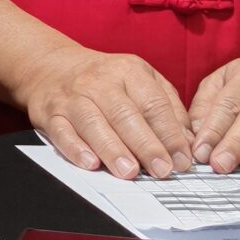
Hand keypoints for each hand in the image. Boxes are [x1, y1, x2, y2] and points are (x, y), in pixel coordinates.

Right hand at [22, 45, 192, 179]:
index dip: (170, 134)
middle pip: (125, 114)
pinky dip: (75, 148)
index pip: (153, 103)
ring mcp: (73, 97)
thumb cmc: (106, 80)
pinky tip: (90, 163)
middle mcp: (99, 81)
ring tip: (130, 172)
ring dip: (112, 149)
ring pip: (93, 122)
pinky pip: (61, 131)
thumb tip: (188, 142)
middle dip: (146, 144)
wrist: (52, 66)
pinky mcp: (51, 113)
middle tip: (162, 170)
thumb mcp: (142, 80)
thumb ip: (167, 107)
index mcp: (128, 71)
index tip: (182, 161)